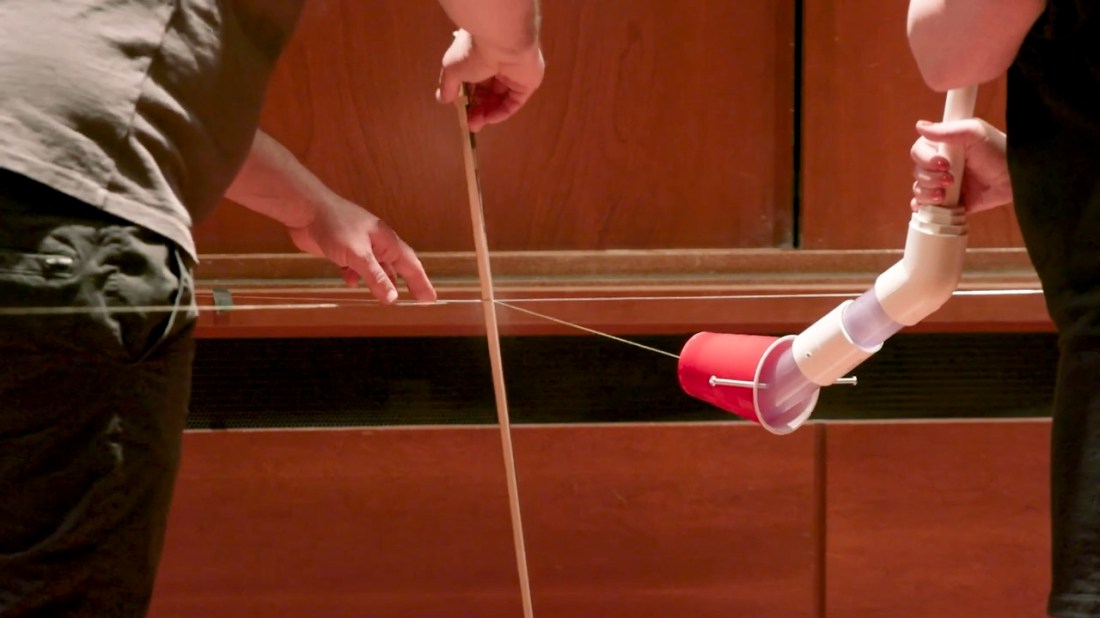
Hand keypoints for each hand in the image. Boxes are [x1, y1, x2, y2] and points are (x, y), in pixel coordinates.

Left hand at [287, 197, 436, 303]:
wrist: (305, 209)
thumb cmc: (335, 225)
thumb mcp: (358, 255)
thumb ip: (375, 277)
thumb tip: (392, 298)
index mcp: (386, 241)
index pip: (411, 265)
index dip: (422, 282)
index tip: (430, 298)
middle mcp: (377, 243)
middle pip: (397, 267)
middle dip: (406, 283)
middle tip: (417, 299)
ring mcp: (360, 245)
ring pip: (376, 268)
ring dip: (379, 281)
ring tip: (385, 297)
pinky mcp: (343, 248)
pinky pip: (356, 266)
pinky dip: (355, 276)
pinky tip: (350, 282)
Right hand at [436, 29, 544, 131]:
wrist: (502, 41)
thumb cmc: (473, 51)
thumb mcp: (452, 69)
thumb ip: (448, 86)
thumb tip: (442, 100)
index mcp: (481, 56)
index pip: (474, 82)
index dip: (468, 99)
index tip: (461, 113)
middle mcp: (498, 65)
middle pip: (488, 93)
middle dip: (477, 109)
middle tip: (469, 124)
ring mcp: (514, 74)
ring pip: (500, 99)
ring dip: (487, 113)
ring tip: (476, 124)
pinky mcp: (527, 83)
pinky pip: (514, 101)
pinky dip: (502, 112)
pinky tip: (490, 119)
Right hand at [910, 118, 1012, 213]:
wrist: (1016, 178)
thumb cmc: (998, 150)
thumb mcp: (974, 133)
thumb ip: (946, 130)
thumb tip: (919, 125)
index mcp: (943, 146)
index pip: (918, 151)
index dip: (925, 159)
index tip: (944, 164)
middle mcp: (940, 165)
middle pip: (917, 172)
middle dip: (930, 178)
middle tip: (951, 180)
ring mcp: (943, 185)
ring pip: (920, 189)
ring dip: (928, 193)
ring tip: (946, 195)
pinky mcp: (950, 202)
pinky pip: (926, 206)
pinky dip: (922, 207)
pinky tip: (926, 207)